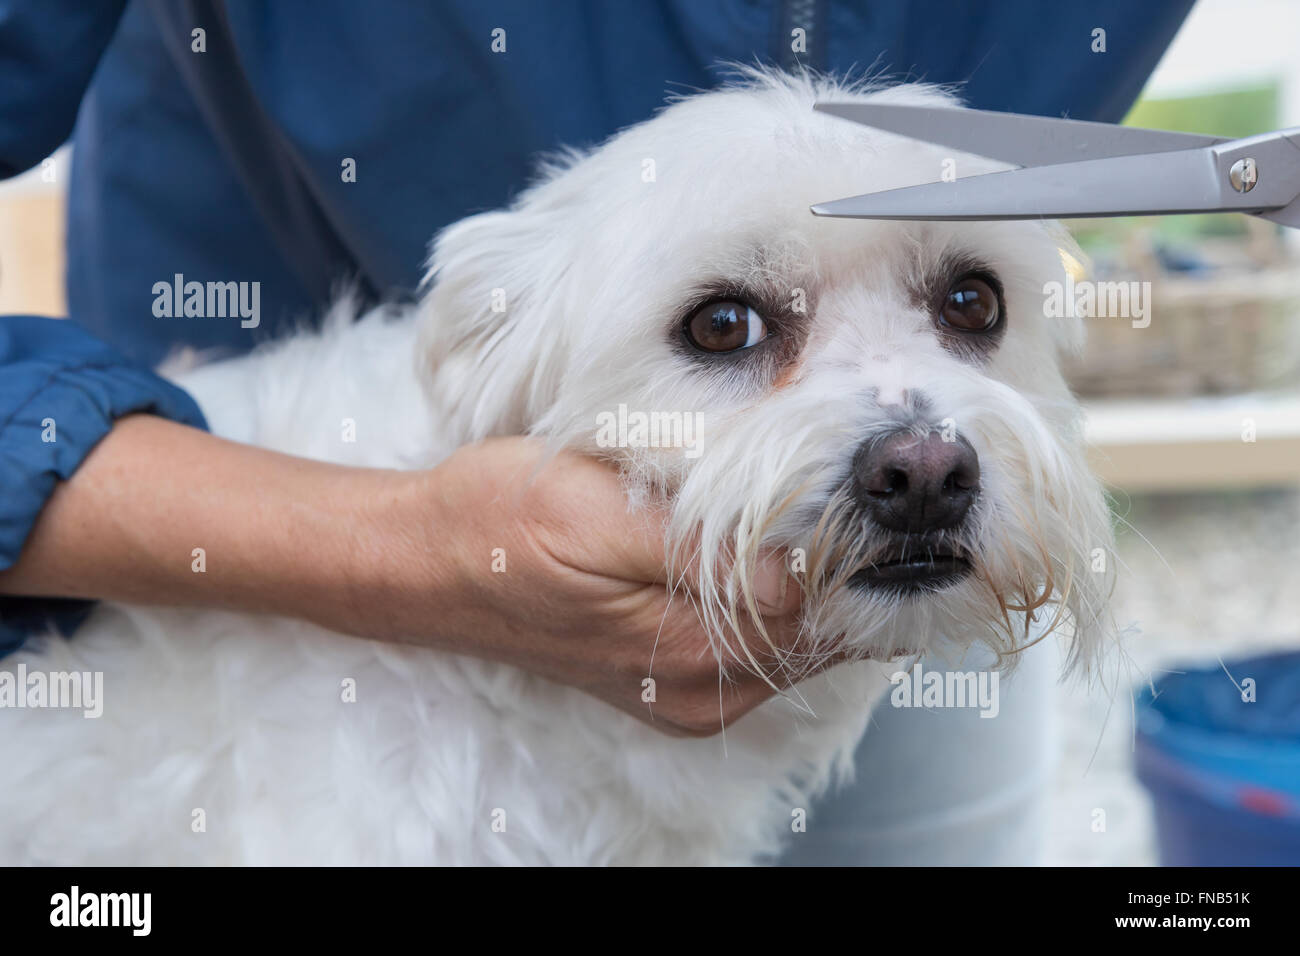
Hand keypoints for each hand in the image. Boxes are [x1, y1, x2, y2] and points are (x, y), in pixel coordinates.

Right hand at [348, 437, 816, 735]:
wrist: (428, 566)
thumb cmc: (500, 522)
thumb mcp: (591, 513)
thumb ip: (695, 550)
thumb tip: (797, 566)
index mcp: (690, 651)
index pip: (824, 608)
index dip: (850, 541)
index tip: (858, 478)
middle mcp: (705, 690)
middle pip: (824, 630)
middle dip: (844, 559)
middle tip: (847, 478)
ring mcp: (694, 692)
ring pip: (801, 638)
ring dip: (817, 576)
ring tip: (811, 500)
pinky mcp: (679, 679)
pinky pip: (765, 645)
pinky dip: (784, 596)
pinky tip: (770, 544)